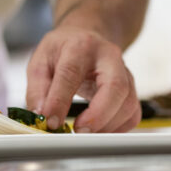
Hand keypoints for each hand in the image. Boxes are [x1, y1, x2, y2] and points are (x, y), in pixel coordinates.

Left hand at [25, 26, 140, 132]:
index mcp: (80, 46)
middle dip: (98, 115)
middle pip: (115, 86)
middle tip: (78, 131)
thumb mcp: (41, 61)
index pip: (71, 73)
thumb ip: (38, 90)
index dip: (60, 101)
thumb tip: (42, 117)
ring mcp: (125, 72)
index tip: (51, 122)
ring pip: (128, 103)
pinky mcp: (131, 89)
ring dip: (106, 125)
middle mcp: (108, 57)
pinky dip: (117, 128)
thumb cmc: (63, 50)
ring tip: (84, 132)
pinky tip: (99, 129)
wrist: (86, 37)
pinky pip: (133, 114)